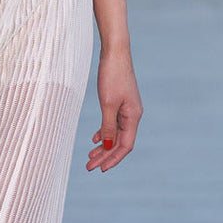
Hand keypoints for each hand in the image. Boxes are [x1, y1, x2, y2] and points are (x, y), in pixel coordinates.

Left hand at [86, 46, 141, 171]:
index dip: (113, 159)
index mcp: (133, 116)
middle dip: (105, 156)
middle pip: (120, 142)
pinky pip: (113, 122)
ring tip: (90, 156)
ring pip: (116, 133)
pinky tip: (95, 138)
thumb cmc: (112, 76)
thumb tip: (107, 146)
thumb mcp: (107, 104)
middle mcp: (133, 114)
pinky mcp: (120, 101)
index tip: (100, 169)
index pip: (125, 146)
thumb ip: (107, 126)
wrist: (115, 52)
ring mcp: (127, 108)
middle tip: (89, 167)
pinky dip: (104, 132)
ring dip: (103, 146)